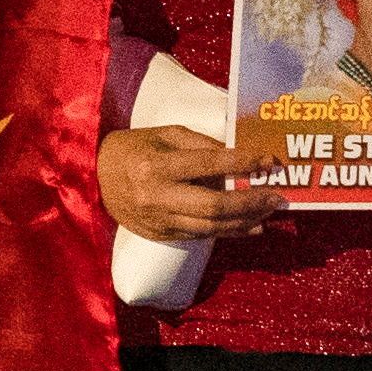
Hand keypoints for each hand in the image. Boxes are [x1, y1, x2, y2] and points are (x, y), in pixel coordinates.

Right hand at [97, 123, 277, 245]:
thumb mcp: (165, 134)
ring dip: (246, 221)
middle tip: (277, 196)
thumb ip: (201, 144)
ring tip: (269, 212)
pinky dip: (229, 231)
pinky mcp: (160, 235)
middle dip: (250, 202)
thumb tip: (238, 157)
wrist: (94, 178)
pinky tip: (250, 226)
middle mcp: (157, 196)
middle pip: (213, 205)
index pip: (209, 164)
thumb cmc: (133, 148)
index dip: (243, 163)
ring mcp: (158, 220)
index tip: (269, 161)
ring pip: (211, 227)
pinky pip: (201, 235)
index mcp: (157, 165)